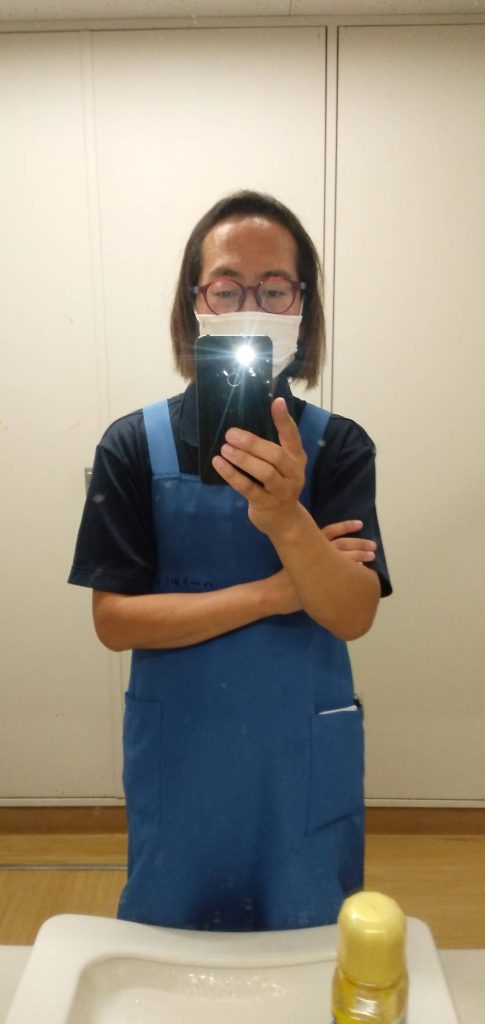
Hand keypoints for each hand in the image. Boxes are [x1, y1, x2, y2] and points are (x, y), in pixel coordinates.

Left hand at [212, 397, 306, 536]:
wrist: (284, 521)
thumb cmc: (277, 485)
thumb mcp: (281, 465)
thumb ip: (269, 447)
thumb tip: (244, 426)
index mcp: (296, 458)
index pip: (293, 436)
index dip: (284, 419)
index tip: (277, 402)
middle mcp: (293, 473)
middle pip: (276, 455)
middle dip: (253, 444)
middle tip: (230, 434)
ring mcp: (281, 490)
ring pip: (265, 473)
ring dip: (243, 459)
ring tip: (224, 449)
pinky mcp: (265, 504)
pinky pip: (248, 488)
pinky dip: (232, 475)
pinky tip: (218, 464)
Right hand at [266, 520, 375, 615]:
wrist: (275, 593)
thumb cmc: (283, 578)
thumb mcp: (295, 558)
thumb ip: (310, 552)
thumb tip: (327, 551)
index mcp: (309, 544)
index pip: (331, 531)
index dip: (346, 526)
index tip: (360, 524)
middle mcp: (317, 553)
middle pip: (343, 544)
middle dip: (360, 543)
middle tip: (373, 545)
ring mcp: (321, 568)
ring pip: (346, 558)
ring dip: (361, 556)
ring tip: (372, 557)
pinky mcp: (324, 582)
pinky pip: (344, 574)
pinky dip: (354, 571)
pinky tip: (363, 572)